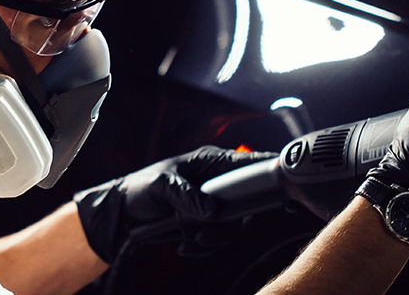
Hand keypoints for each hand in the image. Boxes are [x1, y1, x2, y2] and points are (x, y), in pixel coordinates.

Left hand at [74, 146, 277, 263]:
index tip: (285, 189)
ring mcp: (214, 202)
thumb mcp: (161, 187)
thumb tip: (211, 211)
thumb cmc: (140, 188)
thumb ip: (185, 195)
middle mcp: (218, 181)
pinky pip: (217, 238)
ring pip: (233, 226)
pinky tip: (183, 247)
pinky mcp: (206, 221)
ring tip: (186, 239)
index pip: (250, 164)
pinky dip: (202, 247)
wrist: (123, 211)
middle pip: (245, 206)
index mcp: (212, 162)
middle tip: (203, 234)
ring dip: (211, 239)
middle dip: (227, 226)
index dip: (271, 173)